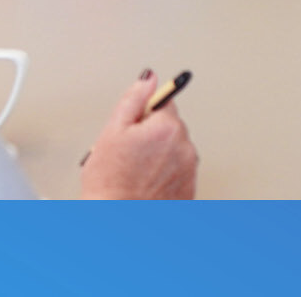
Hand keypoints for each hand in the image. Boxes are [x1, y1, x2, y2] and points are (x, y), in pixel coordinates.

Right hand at [79, 70, 198, 199]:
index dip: (142, 114)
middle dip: (152, 133)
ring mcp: (190, 170)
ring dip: (160, 154)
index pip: (163, 102)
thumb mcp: (112, 131)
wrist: (118, 221)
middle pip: (170, 126)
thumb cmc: (110, 182)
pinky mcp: (189, 189)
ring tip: (136, 170)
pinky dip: (165, 173)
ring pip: (174, 149)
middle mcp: (185, 147)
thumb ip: (133, 99)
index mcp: (168, 127)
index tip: (133, 127)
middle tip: (129, 152)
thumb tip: (148, 78)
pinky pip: (178, 171)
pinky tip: (146, 182)